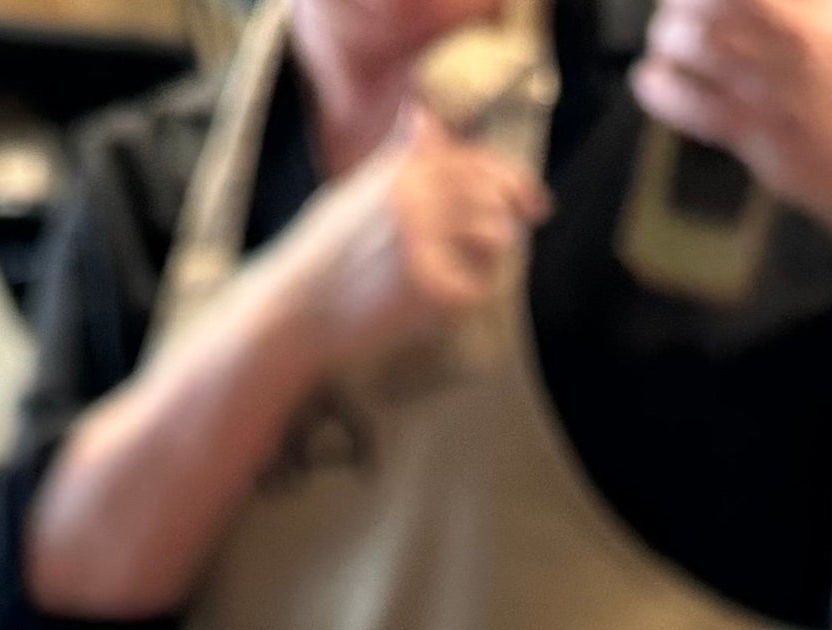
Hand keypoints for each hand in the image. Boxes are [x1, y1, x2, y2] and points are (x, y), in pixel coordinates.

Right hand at [267, 106, 548, 370]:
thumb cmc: (324, 256)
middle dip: (508, 221)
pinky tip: (439, 303)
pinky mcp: (429, 287)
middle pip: (493, 197)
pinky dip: (469, 295)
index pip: (475, 162)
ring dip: (490, 259)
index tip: (536, 204)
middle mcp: (413, 195)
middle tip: (506, 245)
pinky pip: (479, 286)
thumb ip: (400, 158)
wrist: (296, 310)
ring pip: (495, 237)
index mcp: (399, 169)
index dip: (513, 182)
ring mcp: (422, 240)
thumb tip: (425, 117)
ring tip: (458, 275)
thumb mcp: (357, 191)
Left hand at [630, 0, 831, 221]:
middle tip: (674, 16)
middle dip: (677, 5)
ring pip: (691, 44)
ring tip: (666, 48)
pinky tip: (650, 81)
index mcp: (810, 2)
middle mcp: (790, 34)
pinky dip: (659, 88)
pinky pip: (689, 102)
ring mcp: (771, 84)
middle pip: (703, 0)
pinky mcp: (754, 131)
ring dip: (666, 43)